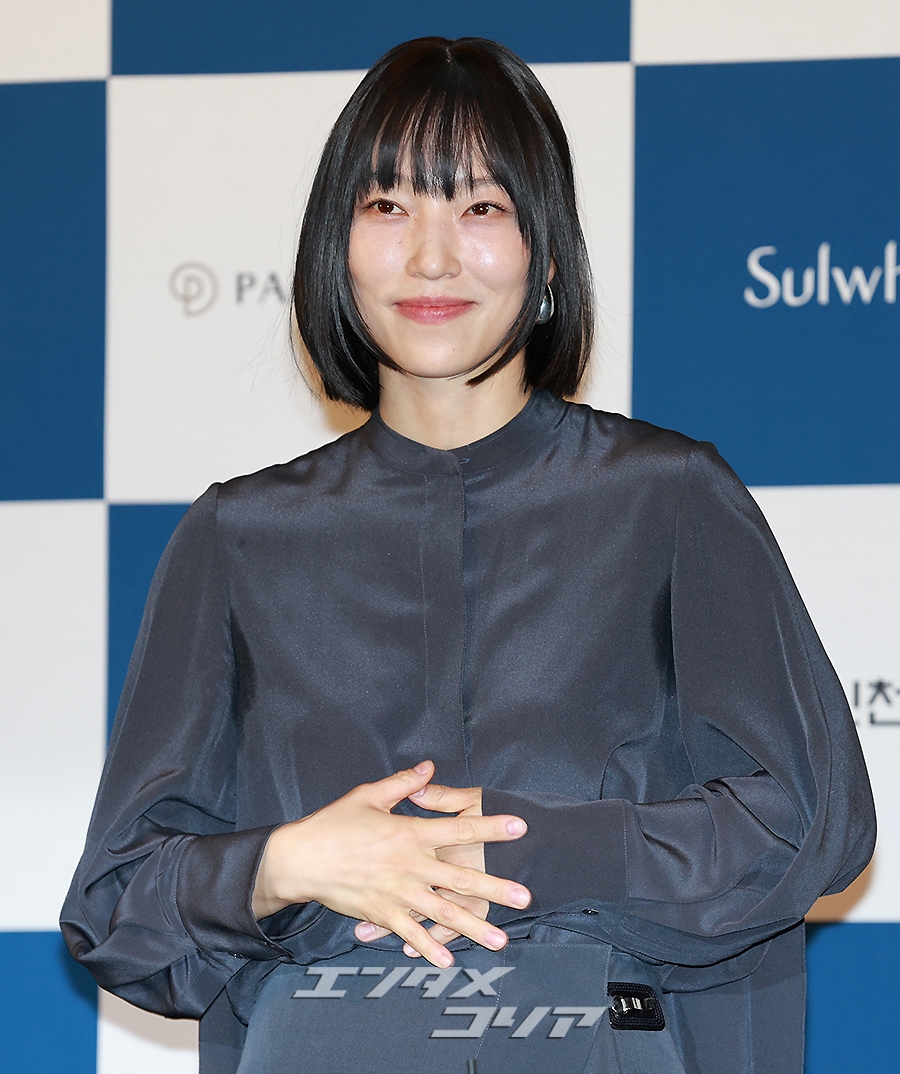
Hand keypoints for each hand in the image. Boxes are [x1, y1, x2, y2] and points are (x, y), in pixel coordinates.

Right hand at [252, 761, 530, 966]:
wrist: (299, 859)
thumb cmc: (333, 824)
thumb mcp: (368, 795)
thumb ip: (403, 784)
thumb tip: (429, 768)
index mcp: (409, 832)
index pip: (459, 828)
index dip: (490, 827)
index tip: (519, 828)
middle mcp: (409, 865)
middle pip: (460, 878)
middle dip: (495, 888)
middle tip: (525, 896)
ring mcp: (397, 893)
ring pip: (442, 913)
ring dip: (473, 928)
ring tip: (500, 940)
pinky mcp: (381, 914)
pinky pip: (411, 933)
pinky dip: (429, 948)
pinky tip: (449, 962)